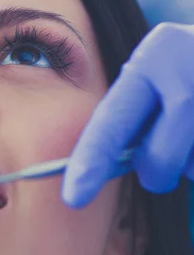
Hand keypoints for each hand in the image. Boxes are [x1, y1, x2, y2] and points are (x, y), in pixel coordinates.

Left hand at [63, 22, 193, 206]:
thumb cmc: (191, 67)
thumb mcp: (160, 72)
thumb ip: (135, 112)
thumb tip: (105, 167)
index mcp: (154, 57)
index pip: (112, 119)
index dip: (90, 160)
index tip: (72, 196)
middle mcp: (190, 73)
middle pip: (157, 161)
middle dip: (154, 173)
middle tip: (162, 154)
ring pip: (193, 170)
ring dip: (193, 163)